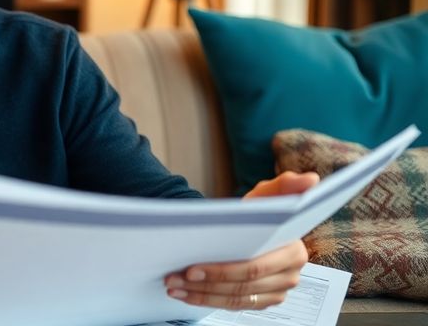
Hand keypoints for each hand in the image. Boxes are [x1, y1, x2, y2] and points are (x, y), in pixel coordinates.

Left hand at [164, 171, 318, 309]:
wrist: (249, 229)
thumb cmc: (257, 212)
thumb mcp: (266, 195)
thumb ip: (285, 185)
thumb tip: (311, 179)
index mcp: (294, 252)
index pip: (254, 267)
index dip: (221, 271)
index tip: (191, 268)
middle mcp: (290, 275)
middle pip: (242, 286)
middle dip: (204, 283)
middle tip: (174, 278)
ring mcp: (278, 291)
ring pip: (235, 298)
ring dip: (200, 294)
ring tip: (174, 286)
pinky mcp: (264, 301)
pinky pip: (235, 306)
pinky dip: (207, 301)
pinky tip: (186, 294)